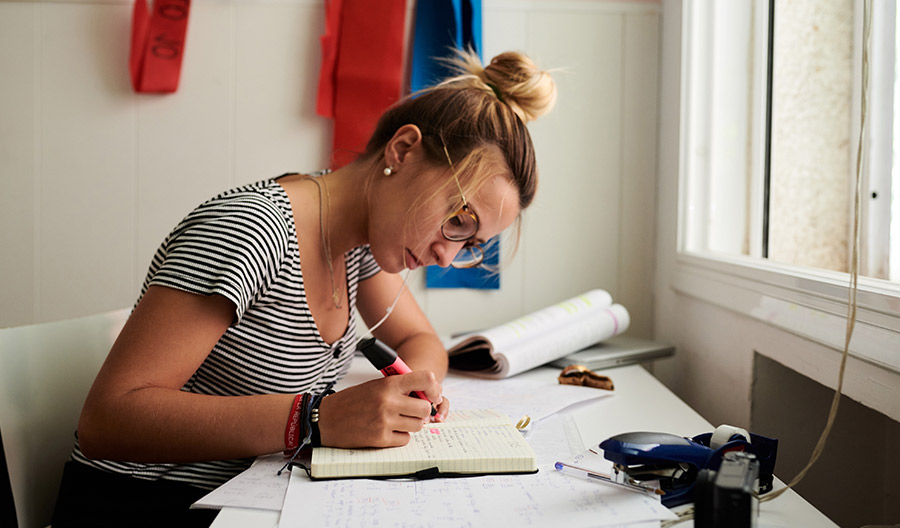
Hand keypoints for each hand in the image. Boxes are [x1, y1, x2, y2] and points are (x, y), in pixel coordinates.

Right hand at [316, 371, 442, 447]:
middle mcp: (389, 401)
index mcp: (388, 384)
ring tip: (396, 421)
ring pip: (418, 425)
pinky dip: (399, 437)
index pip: (425, 379)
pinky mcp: (381, 438)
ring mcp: (385, 421)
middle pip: (425, 408)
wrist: (326, 419)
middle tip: (411, 412)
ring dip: (411, 425)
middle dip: (421, 411)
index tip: (433, 395)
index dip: (434, 388)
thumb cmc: (351, 401)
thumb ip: (398, 388)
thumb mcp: (375, 386)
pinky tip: (387, 431)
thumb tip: (426, 396)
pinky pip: (405, 439)